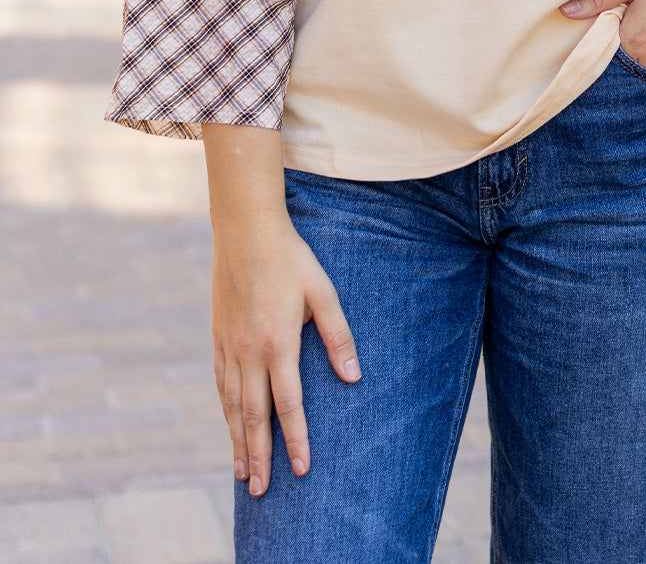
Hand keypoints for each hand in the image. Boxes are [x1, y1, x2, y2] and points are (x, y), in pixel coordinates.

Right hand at [211, 212, 360, 497]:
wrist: (245, 229)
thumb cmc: (291, 258)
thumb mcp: (322, 291)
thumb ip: (337, 335)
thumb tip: (353, 376)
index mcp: (278, 343)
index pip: (288, 404)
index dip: (296, 438)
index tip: (301, 469)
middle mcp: (249, 351)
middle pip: (253, 415)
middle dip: (259, 455)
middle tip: (262, 491)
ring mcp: (229, 345)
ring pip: (231, 404)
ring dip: (237, 440)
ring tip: (242, 472)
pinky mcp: (218, 335)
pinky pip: (219, 382)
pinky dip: (224, 409)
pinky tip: (229, 422)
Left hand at [560, 0, 645, 74]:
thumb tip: (565, 11)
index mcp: (637, 42)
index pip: (601, 50)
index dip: (596, 35)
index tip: (596, 22)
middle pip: (622, 59)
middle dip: (616, 43)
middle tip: (620, 16)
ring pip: (644, 62)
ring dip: (638, 47)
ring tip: (642, 18)